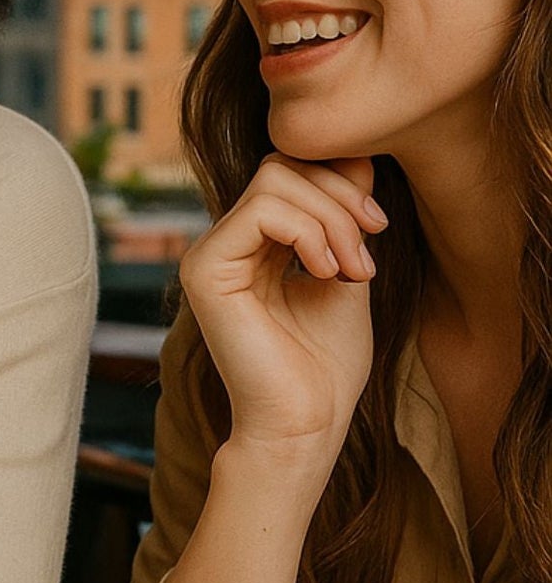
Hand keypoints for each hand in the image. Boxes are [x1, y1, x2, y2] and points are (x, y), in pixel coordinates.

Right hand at [177, 154, 382, 463]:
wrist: (304, 425)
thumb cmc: (325, 367)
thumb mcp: (346, 274)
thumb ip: (344, 222)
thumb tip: (356, 158)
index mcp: (253, 244)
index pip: (289, 173)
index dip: (339, 182)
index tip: (378, 228)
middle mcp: (225, 243)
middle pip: (280, 166)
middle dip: (339, 197)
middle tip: (370, 250)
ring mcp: (209, 253)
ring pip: (274, 181)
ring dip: (331, 219)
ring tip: (353, 271)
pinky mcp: (205, 268)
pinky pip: (261, 212)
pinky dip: (308, 234)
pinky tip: (327, 273)